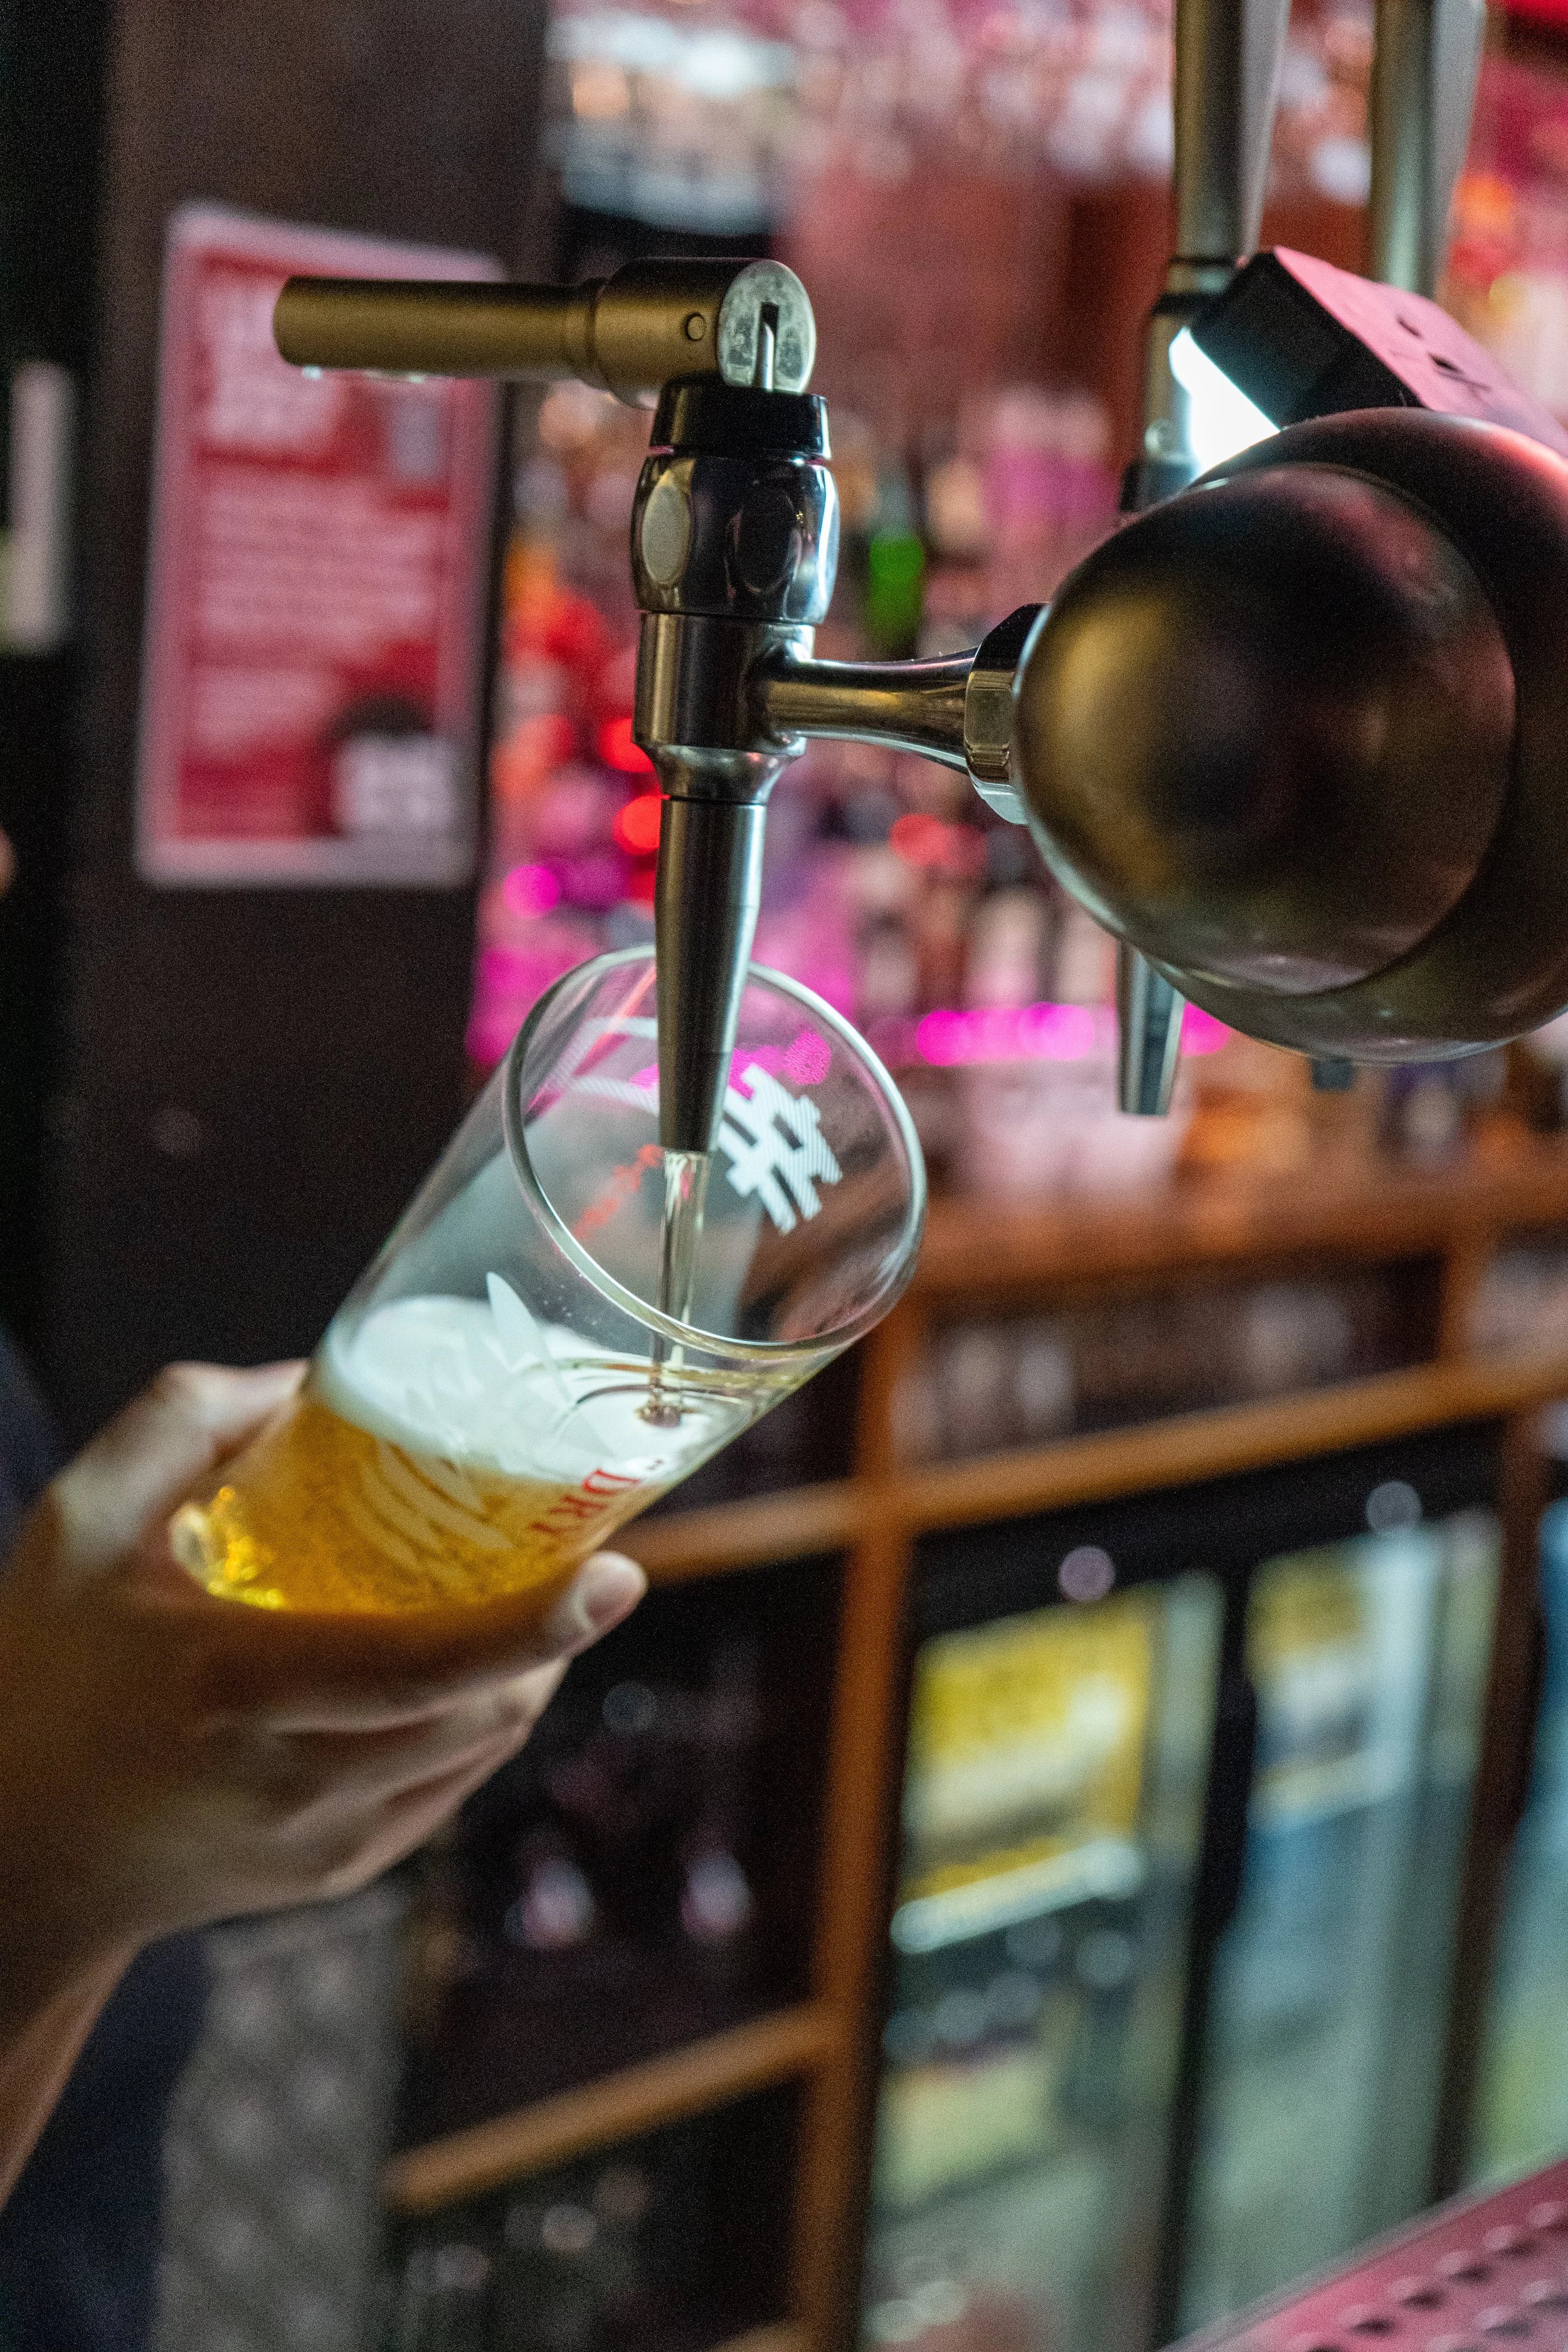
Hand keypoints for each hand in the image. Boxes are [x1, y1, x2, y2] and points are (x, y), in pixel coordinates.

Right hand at [0, 1361, 645, 2005]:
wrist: (15, 1854)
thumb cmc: (45, 1673)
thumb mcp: (77, 1526)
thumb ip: (182, 1421)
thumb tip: (306, 1377)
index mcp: (238, 1689)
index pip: (427, 1669)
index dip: (538, 1624)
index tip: (618, 1571)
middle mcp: (295, 1782)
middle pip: (485, 1711)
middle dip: (555, 1635)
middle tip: (582, 1557)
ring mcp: (325, 1844)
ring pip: (484, 1752)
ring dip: (527, 1675)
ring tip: (534, 1600)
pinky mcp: (338, 1874)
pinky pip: (451, 1789)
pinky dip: (480, 1723)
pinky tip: (469, 1668)